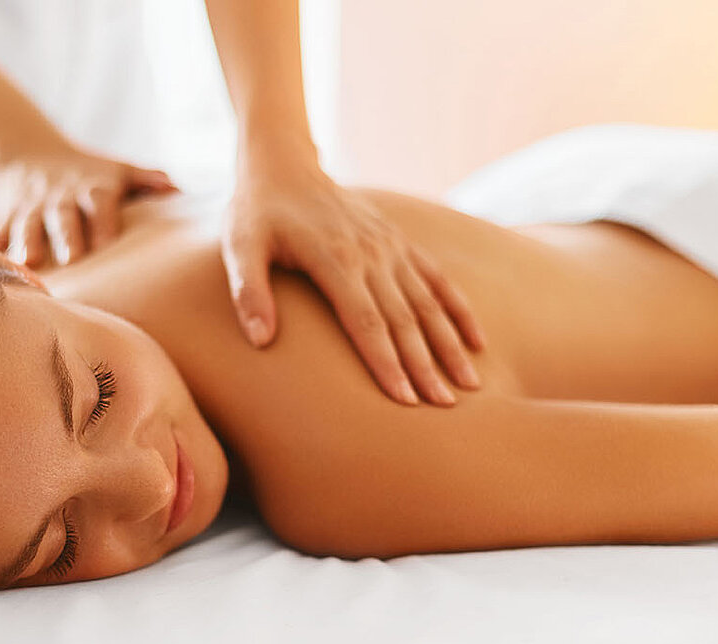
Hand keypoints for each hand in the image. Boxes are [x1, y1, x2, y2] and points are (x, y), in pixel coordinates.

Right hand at [0, 148, 176, 266]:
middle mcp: (61, 197)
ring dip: (28, 243)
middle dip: (66, 235)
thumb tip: (178, 189)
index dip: (103, 220)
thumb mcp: (118, 169)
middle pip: (64, 216)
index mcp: (93, 188)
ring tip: (29, 265)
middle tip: (72, 259)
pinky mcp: (8, 215)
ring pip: (28, 225)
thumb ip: (147, 180)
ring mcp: (32, 207)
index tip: (107, 243)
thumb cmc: (88, 171)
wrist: (29, 150)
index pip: (100, 201)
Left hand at [222, 155, 484, 405]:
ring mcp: (390, 247)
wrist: (284, 163)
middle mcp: (372, 254)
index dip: (386, 363)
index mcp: (335, 259)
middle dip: (426, 366)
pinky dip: (459, 310)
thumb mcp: (240, 247)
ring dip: (450, 345)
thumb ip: (249, 292)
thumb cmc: (256, 212)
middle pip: (404, 320)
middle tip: (444, 407)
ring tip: (469, 385)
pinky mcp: (399, 242)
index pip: (367, 322)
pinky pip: (437, 279)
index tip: (404, 400)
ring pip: (428, 304)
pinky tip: (477, 342)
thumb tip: (260, 340)